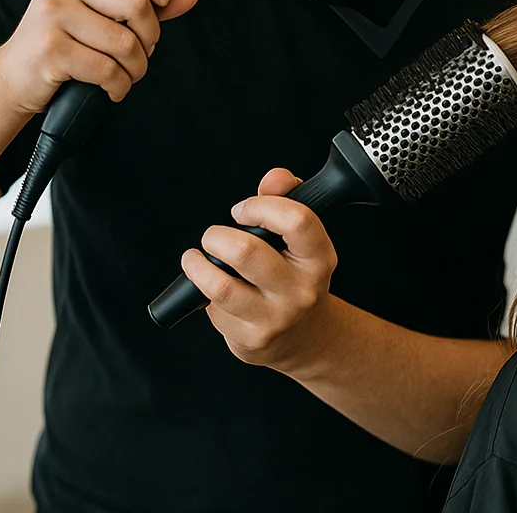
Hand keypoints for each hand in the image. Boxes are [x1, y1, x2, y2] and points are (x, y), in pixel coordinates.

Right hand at [0, 0, 199, 113]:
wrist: (16, 74)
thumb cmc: (67, 38)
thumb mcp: (106, 11)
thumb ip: (151, 1)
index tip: (159, 1)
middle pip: (136, 1)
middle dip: (150, 36)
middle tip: (141, 49)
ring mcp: (52, 12)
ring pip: (125, 42)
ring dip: (136, 67)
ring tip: (126, 71)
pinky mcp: (49, 48)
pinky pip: (107, 69)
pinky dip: (119, 85)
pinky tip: (112, 86)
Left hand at [181, 168, 341, 373]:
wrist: (306, 338)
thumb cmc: (296, 277)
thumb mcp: (300, 240)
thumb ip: (285, 199)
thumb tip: (274, 177)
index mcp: (319, 258)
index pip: (296, 221)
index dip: (259, 206)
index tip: (243, 210)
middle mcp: (301, 290)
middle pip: (246, 251)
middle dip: (217, 236)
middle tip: (215, 238)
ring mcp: (275, 318)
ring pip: (220, 285)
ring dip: (197, 264)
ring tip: (198, 259)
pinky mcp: (251, 340)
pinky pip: (214, 309)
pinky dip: (203, 292)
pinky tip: (211, 288)